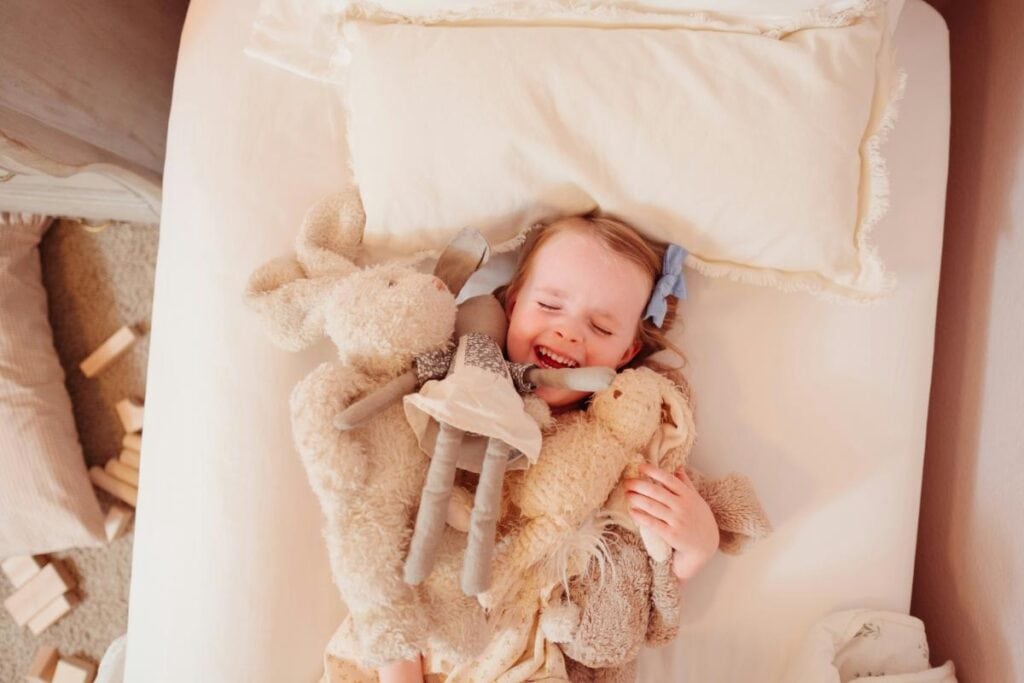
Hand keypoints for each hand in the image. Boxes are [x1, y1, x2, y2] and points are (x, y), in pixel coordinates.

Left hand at [624, 463, 718, 581]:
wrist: (706, 545)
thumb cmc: (699, 520)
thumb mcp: (696, 500)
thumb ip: (686, 484)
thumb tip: (677, 467)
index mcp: (688, 495)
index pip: (668, 479)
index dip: (653, 471)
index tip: (640, 466)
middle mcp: (683, 506)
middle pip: (656, 492)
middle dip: (638, 485)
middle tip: (626, 482)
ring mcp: (677, 520)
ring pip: (652, 506)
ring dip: (636, 499)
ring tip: (627, 494)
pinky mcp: (671, 535)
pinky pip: (652, 524)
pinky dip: (640, 516)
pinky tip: (632, 511)